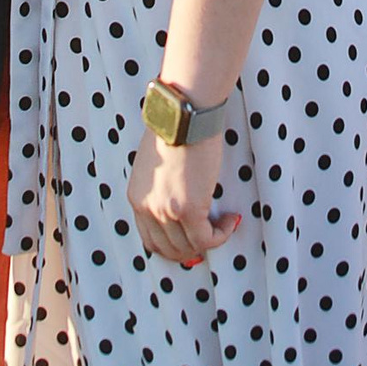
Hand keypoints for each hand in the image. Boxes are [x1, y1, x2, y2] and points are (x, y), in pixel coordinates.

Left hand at [130, 128, 239, 267]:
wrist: (184, 116)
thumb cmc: (175, 130)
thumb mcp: (156, 165)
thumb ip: (160, 188)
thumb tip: (180, 201)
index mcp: (137, 198)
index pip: (151, 241)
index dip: (174, 247)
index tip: (191, 240)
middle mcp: (147, 209)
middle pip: (170, 250)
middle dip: (192, 249)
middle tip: (211, 236)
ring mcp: (167, 212)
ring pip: (189, 248)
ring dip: (210, 240)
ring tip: (224, 223)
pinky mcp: (189, 210)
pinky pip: (207, 239)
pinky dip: (222, 234)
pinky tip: (230, 219)